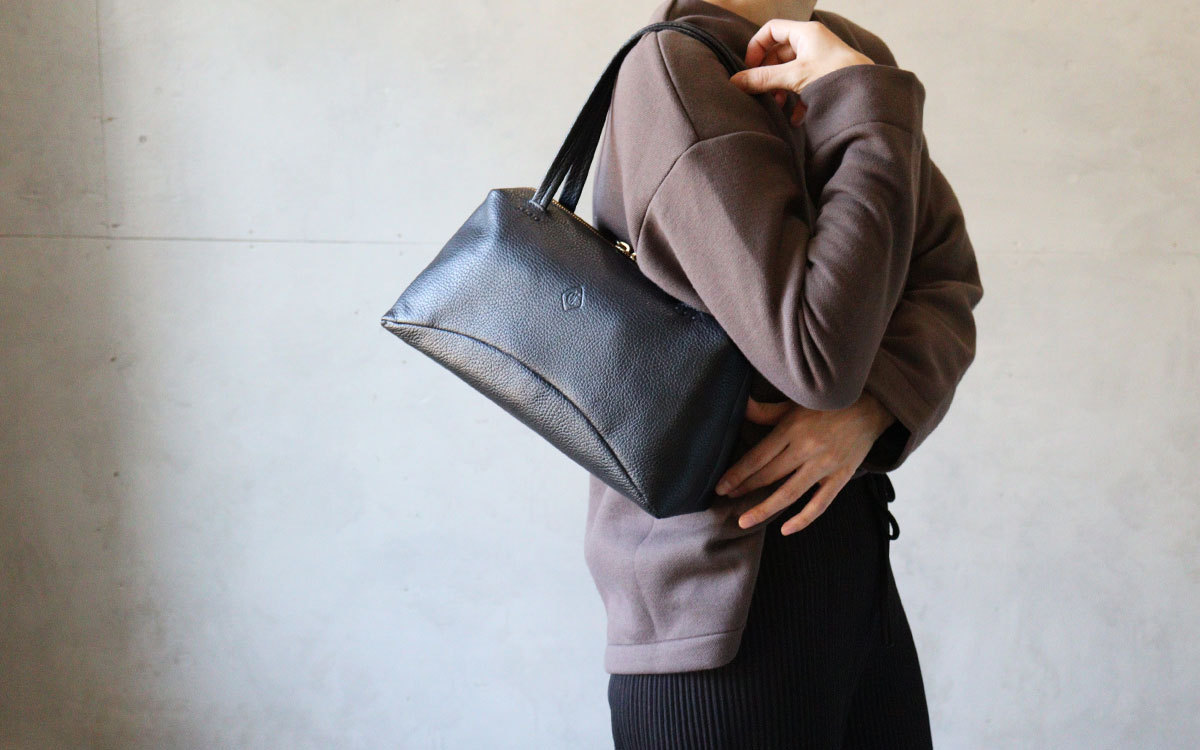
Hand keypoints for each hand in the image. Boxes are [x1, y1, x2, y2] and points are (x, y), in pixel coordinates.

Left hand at [715, 391, 895, 534]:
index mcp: (793, 428)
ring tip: (744, 521)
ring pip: (789, 494)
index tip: (721, 486)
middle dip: (745, 489)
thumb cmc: (827, 404)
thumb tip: (739, 405)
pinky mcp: (841, 477)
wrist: (871, 406)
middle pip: (769, 475)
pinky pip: (820, 504)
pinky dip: (803, 519)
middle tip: (727, 499)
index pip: (758, 457)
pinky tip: (785, 529)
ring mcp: (825, 465)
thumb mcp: (795, 402)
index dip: (737, 474)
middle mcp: (807, 448)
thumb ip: (766, 411)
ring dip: (764, 509)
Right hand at [729, 19, 874, 125]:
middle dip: (768, 74)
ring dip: (780, 89)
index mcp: (806, 33)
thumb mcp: (793, 77)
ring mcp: (821, 62)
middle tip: (761, 91)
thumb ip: (763, 79)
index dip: (757, 46)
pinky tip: (795, 117)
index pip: (772, 30)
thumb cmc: (835, 77)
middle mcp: (814, 44)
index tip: (750, 67)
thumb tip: (735, 82)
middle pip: (780, 53)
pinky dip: (796, 101)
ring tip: (777, 105)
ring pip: (791, 72)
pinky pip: (804, 87)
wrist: (868, 96)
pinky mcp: (827, 80)